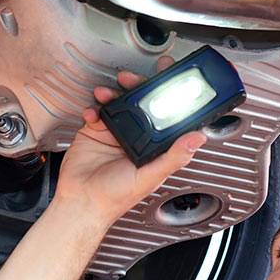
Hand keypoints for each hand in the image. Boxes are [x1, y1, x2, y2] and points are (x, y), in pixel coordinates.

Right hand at [53, 55, 206, 226]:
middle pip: (141, 103)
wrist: (82, 202)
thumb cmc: (115, 197)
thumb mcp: (150, 176)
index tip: (172, 78)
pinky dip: (94, 107)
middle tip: (134, 78)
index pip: (167, 116)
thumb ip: (175, 156)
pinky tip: (93, 113)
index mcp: (153, 147)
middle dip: (138, 86)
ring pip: (119, 103)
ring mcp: (115, 133)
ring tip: (108, 93)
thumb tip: (198, 138)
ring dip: (113, 93)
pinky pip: (96, 111)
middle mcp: (136, 137)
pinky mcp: (94, 131)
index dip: (170, 96)